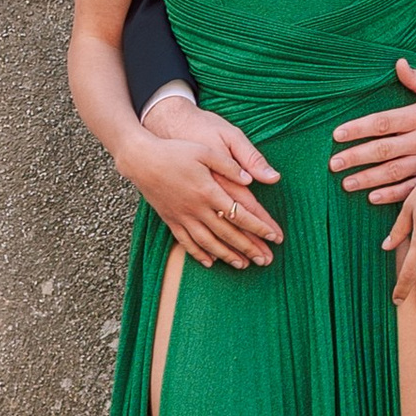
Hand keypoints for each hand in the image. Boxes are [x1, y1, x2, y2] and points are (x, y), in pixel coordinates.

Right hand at [124, 103, 283, 269]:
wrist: (141, 158)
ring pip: (208, 242)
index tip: (274, 237)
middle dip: (249, 247)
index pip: (241, 214)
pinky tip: (210, 262)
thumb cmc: (175, 151)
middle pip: (228, 233)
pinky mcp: (170, 219)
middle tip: (266, 260)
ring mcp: (182, 216)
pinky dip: (199, 254)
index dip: (259, 227)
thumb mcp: (205, 151)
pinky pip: (186, 242)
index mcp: (209, 191)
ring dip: (227, 255)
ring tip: (243, 265)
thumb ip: (229, 165)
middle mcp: (196, 208)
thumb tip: (251, 180)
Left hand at [330, 60, 415, 206]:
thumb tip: (399, 64)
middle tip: (334, 163)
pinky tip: (373, 197)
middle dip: (356, 157)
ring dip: (368, 178)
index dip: (358, 128)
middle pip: (383, 149)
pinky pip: (410, 189)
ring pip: (393, 172)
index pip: (383, 122)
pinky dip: (391, 195)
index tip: (338, 135)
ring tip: (347, 182)